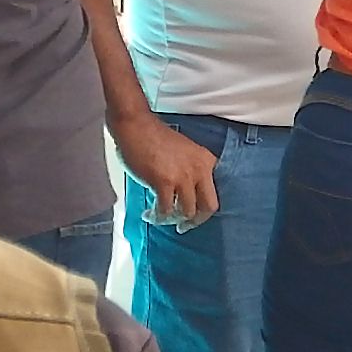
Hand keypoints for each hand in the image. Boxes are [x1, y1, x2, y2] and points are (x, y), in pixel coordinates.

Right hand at [115, 113, 219, 229]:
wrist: (136, 126)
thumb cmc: (154, 137)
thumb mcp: (184, 151)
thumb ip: (190, 170)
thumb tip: (185, 195)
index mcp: (206, 160)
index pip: (215, 192)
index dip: (203, 207)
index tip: (194, 214)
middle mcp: (199, 169)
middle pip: (208, 207)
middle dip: (196, 221)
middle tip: (183, 226)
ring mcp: (183, 177)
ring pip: (187, 212)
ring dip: (173, 219)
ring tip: (161, 216)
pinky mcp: (164, 182)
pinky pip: (166, 210)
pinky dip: (158, 216)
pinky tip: (150, 214)